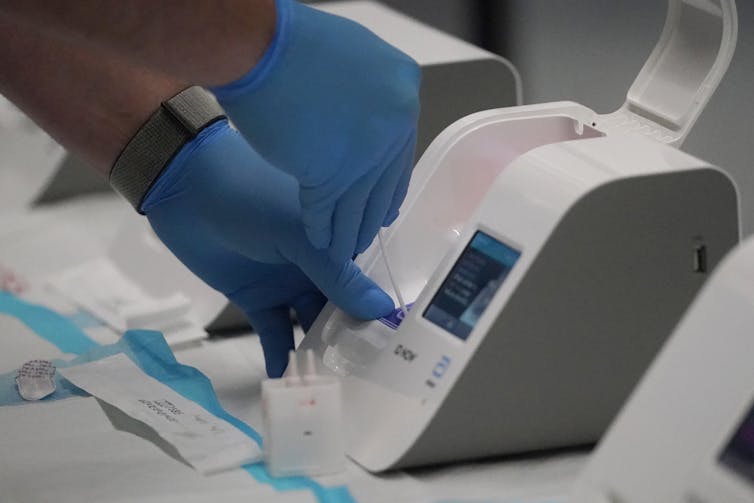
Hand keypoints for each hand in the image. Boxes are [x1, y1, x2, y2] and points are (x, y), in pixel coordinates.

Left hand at [141, 120, 393, 375]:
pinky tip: (290, 381)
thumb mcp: (301, 236)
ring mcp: (287, 282)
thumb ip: (338, 276)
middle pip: (341, 306)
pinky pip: (275, 331)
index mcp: (334, 238)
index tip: (397, 345)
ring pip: (310, 322)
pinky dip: (281, 354)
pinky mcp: (257, 299)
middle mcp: (316, 264)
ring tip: (333, 384)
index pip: (365, 279)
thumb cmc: (253, 200)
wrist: (185, 192)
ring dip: (319, 350)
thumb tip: (383, 311)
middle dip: (352, 337)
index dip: (379, 310)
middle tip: (368, 374)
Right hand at [211, 0, 420, 260]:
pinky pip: (327, 209)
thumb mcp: (350, 56)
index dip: (388, 185)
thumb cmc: (290, 42)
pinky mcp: (331, 173)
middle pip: (383, 182)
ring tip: (341, 251)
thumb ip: (366, 94)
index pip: (399, 152)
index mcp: (403, 89)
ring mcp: (366, 149)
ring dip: (348, 231)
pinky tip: (317, 240)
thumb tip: (367, 124)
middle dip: (370, 215)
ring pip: (358, 203)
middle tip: (364, 237)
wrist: (257, 46)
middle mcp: (395, 121)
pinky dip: (320, 228)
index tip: (385, 209)